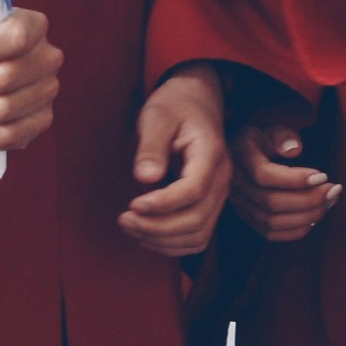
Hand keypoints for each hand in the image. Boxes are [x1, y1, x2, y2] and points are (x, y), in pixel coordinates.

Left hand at [120, 65, 232, 256]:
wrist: (195, 102)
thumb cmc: (174, 107)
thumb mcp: (157, 116)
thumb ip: (151, 146)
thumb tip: (145, 178)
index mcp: (210, 153)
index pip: (194, 190)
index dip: (163, 204)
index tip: (132, 205)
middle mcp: (221, 178)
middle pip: (197, 219)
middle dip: (157, 228)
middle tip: (124, 220)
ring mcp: (219, 194)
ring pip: (198, 234)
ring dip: (162, 240)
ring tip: (131, 228)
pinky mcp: (209, 204)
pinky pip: (197, 236)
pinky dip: (171, 244)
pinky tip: (146, 234)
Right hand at [229, 112, 341, 241]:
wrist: (244, 157)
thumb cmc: (263, 140)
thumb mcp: (271, 128)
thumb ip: (283, 135)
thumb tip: (294, 150)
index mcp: (239, 156)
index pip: (264, 175)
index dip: (295, 179)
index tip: (324, 176)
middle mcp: (235, 185)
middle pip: (271, 202)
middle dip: (309, 200)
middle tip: (335, 189)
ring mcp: (240, 205)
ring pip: (272, 222)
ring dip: (307, 216)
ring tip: (330, 201)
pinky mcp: (249, 219)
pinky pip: (272, 234)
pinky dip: (297, 229)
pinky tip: (316, 216)